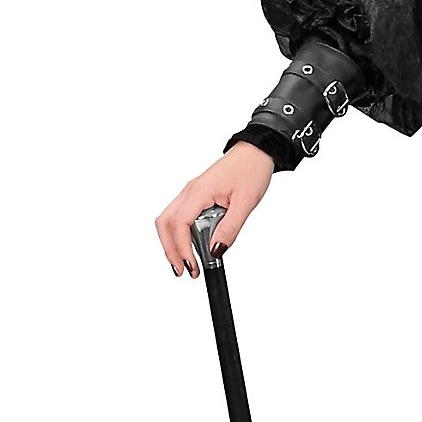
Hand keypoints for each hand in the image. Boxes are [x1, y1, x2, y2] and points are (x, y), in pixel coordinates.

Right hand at [155, 142, 275, 278]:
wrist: (256, 151)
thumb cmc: (252, 170)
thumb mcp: (245, 203)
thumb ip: (230, 228)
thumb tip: (216, 251)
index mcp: (199, 191)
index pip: (180, 224)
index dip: (182, 248)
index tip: (191, 265)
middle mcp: (189, 191)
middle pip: (165, 224)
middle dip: (170, 250)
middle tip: (182, 270)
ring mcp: (191, 193)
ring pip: (169, 220)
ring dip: (172, 243)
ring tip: (185, 262)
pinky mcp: (196, 195)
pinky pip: (179, 216)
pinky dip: (179, 233)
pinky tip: (189, 246)